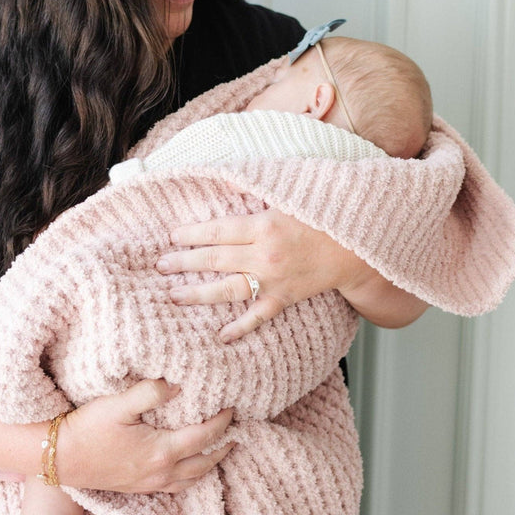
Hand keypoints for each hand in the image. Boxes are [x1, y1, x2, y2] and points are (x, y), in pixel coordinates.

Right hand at [57, 379, 233, 493]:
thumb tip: (178, 384)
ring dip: (211, 462)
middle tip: (237, 430)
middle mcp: (161, 472)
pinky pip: (176, 486)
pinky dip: (192, 475)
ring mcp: (149, 484)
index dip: (222, 421)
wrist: (57, 458)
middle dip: (224, 445)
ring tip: (222, 447)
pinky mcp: (138, 487)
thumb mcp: (118, 404)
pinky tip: (190, 464)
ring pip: (193, 478)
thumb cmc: (87, 428)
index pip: (205, 436)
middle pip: (205, 462)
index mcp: (161, 452)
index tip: (233, 405)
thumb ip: (151, 392)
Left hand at [157, 209, 369, 341]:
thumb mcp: (289, 193)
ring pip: (228, 289)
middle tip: (159, 266)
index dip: (191, 234)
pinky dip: (239, 327)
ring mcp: (274, 280)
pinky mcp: (285, 298)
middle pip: (215, 259)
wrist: (355, 246)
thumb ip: (255, 188)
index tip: (171, 237)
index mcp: (264, 225)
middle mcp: (265, 255)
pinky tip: (219, 336)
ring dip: (198, 294)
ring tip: (173, 296)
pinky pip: (258, 316)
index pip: (217, 230)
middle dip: (184, 262)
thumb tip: (223, 179)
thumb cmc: (322, 215)